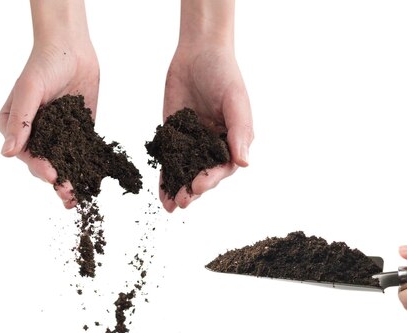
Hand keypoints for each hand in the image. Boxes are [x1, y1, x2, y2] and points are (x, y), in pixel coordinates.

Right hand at [0, 0, 97, 208]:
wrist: (71, 49)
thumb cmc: (43, 65)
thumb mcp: (29, 90)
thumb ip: (21, 120)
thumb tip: (7, 152)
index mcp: (15, 127)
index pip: (26, 153)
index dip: (38, 167)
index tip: (52, 176)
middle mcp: (35, 135)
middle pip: (45, 163)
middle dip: (56, 180)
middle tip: (69, 194)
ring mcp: (58, 135)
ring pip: (63, 163)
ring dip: (71, 180)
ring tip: (79, 198)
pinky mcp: (79, 132)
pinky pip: (82, 152)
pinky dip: (87, 167)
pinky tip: (94, 181)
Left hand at [160, 0, 253, 212]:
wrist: (199, 52)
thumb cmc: (224, 74)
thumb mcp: (235, 101)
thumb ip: (239, 132)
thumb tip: (245, 162)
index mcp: (233, 141)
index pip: (223, 167)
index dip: (211, 179)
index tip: (198, 185)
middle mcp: (214, 146)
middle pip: (204, 174)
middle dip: (192, 189)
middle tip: (181, 202)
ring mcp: (193, 142)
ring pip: (186, 171)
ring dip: (178, 189)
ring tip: (169, 206)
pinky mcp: (174, 136)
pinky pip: (170, 160)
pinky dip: (165, 176)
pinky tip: (160, 193)